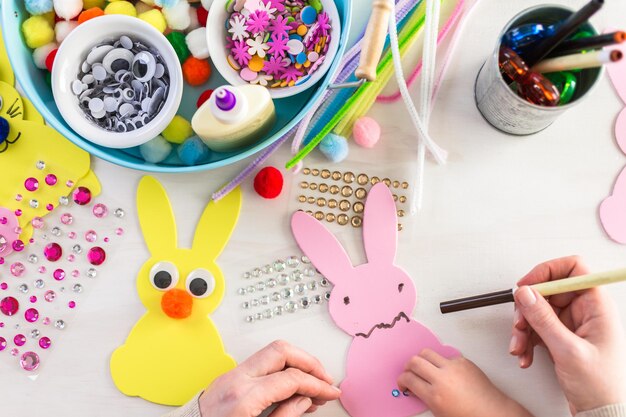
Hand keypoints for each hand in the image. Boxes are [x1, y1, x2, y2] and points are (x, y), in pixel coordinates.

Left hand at [198, 340, 340, 416]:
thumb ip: (285, 416)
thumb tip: (305, 400)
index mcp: (243, 397)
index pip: (291, 378)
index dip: (317, 384)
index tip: (330, 392)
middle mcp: (236, 379)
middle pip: (282, 351)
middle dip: (309, 362)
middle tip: (324, 379)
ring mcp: (230, 376)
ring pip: (272, 352)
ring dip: (297, 363)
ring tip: (312, 385)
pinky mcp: (228, 378)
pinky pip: (262, 363)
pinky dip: (282, 369)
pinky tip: (292, 385)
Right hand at [397, 350, 532, 416]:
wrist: (492, 411)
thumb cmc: (468, 416)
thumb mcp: (440, 413)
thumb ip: (426, 398)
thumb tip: (416, 388)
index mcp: (434, 395)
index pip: (409, 379)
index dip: (402, 380)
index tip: (403, 382)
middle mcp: (442, 378)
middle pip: (414, 361)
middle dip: (408, 366)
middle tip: (409, 372)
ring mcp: (453, 367)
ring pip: (427, 352)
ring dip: (422, 360)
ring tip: (424, 367)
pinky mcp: (463, 361)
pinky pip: (446, 356)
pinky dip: (442, 363)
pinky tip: (446, 372)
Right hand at [510, 256, 625, 412]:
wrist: (601, 413)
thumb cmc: (600, 386)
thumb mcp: (568, 350)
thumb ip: (543, 319)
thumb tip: (526, 293)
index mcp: (596, 306)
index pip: (573, 268)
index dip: (548, 271)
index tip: (528, 285)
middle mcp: (585, 310)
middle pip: (548, 291)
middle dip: (528, 308)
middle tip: (519, 324)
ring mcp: (572, 323)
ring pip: (538, 310)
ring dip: (523, 328)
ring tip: (520, 346)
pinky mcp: (562, 336)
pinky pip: (536, 327)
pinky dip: (527, 340)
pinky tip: (526, 355)